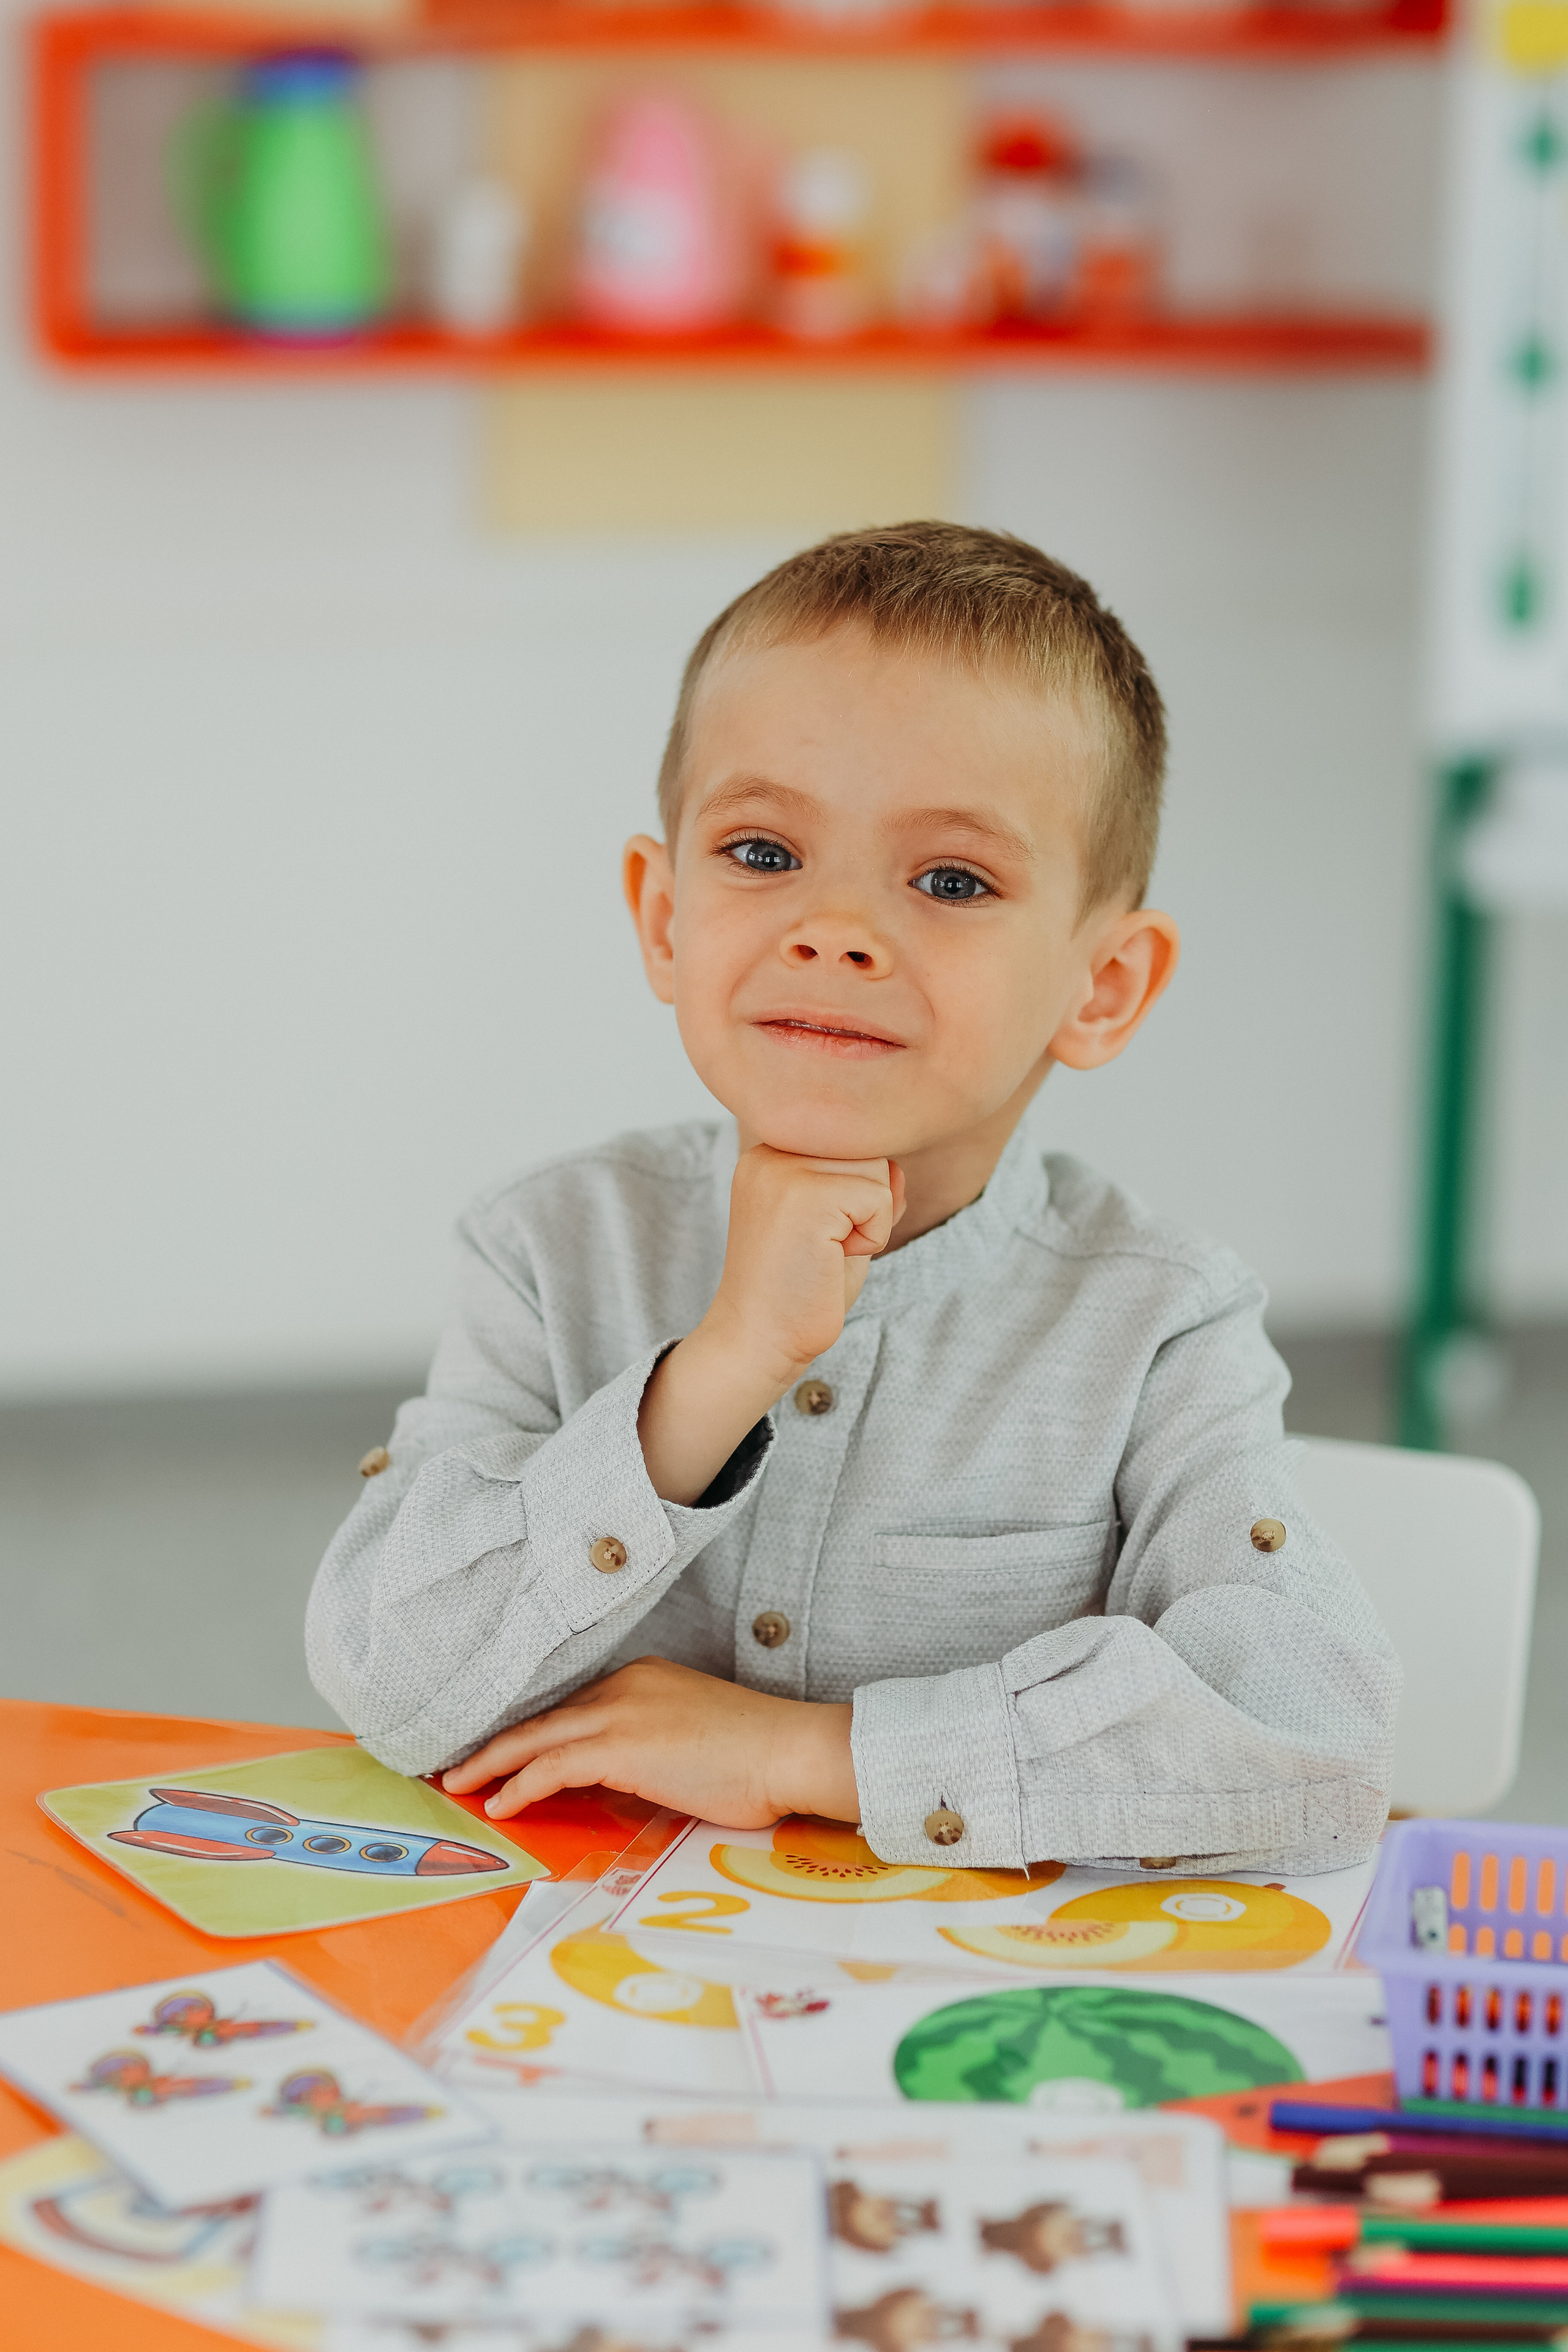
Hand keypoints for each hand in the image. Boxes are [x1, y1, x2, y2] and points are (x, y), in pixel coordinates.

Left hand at [441, 1657, 858, 1828]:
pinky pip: (550, 1766)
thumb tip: (618, 1779)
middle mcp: (624, 1685)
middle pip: (543, 1716)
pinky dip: (519, 1784)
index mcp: (642, 1678)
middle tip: (457, 1765)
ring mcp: (620, 1712)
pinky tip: (500, 1805)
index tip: (505, 1751)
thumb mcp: (692, 1739)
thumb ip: (648, 1748)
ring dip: (492, 1763)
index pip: (573, 1707)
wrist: (788, 1750)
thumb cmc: (756, 1756)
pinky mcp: (619, 1746)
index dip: (533, 1732)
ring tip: (460, 1785)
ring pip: (535, 1737)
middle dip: (496, 1742)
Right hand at [637, 1146, 903, 1504]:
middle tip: (823, 1248)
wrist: (758, 1340)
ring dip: (870, 1220)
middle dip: (866, 1206)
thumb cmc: (799, 1290)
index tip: (821, 1237)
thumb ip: (864, 1189)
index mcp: (770, 1154)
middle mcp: (769, 1152)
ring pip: (877, 1169)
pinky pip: (878, 1198)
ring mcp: (782, 1171)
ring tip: (826, 1251)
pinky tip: (831, 1259)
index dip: (857, 1197)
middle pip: (867, 1151)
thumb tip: (897, 1166)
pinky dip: (872, 1236)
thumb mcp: (838, 1227)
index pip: (850, 1143)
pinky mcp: (804, 1196)